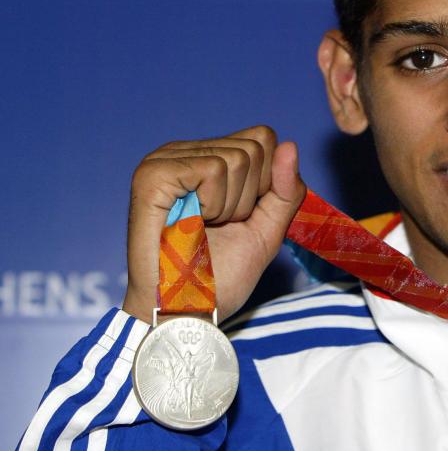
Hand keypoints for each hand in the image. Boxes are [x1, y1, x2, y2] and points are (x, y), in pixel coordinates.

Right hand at [122, 125, 305, 322]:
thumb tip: (290, 146)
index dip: (266, 184)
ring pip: (238, 158)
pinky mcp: (153, 174)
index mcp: (206, 158)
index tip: (239, 218)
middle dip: (250, 197)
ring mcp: (164, 160)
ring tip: (202, 228)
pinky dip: (214, 205)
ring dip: (231, 206)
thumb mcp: (267, 229)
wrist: (185, 312)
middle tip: (218, 226)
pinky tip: (191, 224)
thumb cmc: (219, 278)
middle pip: (255, 145)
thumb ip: (285, 190)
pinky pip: (214, 169)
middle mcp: (183, 152)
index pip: (263, 138)